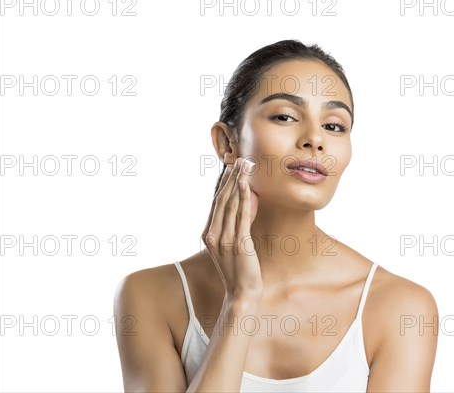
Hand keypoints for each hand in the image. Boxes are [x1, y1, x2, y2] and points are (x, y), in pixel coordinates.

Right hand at [202, 157, 261, 300]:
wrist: (242, 294)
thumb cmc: (239, 271)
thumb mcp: (230, 247)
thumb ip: (231, 229)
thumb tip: (240, 210)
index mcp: (208, 235)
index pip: (215, 203)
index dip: (223, 184)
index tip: (230, 167)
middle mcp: (212, 235)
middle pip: (221, 199)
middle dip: (230, 178)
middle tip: (239, 160)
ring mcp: (224, 239)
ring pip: (230, 204)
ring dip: (238, 182)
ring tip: (244, 165)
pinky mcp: (238, 242)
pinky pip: (241, 215)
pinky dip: (244, 197)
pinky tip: (246, 183)